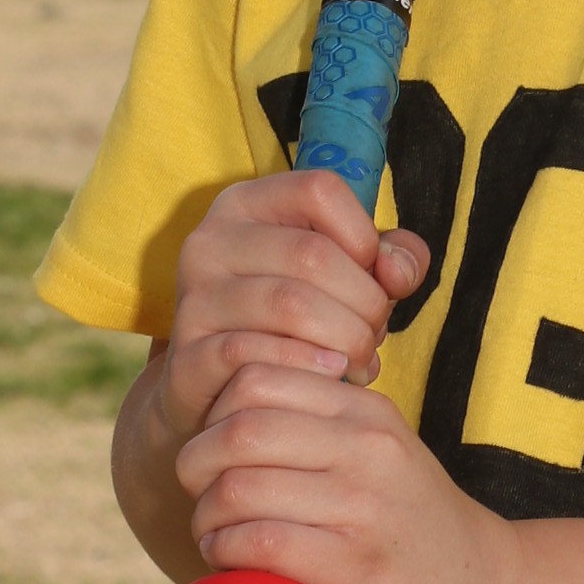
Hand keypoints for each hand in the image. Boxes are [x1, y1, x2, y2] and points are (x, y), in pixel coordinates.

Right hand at [159, 171, 426, 446]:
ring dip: (345, 341)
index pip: (320, 190)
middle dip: (365, 303)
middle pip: (313, 254)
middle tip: (374, 336)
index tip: (374, 278)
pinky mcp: (187, 357)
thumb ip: (393, 258)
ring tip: (359, 361)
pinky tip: (329, 379)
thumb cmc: (294, 326)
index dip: (364, 236)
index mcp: (247, 204)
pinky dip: (309, 370)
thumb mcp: (347, 277)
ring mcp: (194, 298)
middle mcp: (211, 241)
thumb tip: (396, 271)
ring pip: (290, 305)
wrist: (217, 394)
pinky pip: (258, 355)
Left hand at [175, 359, 520, 583]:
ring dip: (207, 519)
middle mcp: (367, 450)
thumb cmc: (408, 528)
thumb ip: (315, 423)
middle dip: (196, 465)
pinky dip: (228, 554)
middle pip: (238, 429)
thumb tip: (219, 409)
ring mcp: (363, 510)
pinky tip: (236, 563)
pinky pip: (259, 544)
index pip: (256, 376)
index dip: (213, 412)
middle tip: (200, 495)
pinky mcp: (354, 572)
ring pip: (240, 488)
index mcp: (366, 412)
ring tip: (216, 535)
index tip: (214, 448)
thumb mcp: (376, 453)